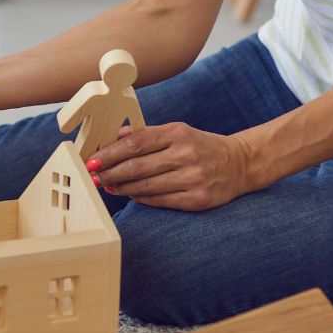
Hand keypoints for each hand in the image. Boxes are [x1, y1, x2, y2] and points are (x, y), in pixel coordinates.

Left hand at [92, 123, 256, 210]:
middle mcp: (185, 155)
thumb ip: (145, 134)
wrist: (240, 163)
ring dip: (121, 188)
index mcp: (177, 133)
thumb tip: (112, 137)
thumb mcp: (176, 131)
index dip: (109, 154)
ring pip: (145, 186)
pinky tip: (129, 194)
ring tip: (108, 186)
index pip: (134, 144)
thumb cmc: (200, 146)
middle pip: (136, 166)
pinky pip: (159, 200)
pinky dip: (140, 197)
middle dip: (110, 173)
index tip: (91, 160)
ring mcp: (193, 178)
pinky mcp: (197, 199)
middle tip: (93, 177)